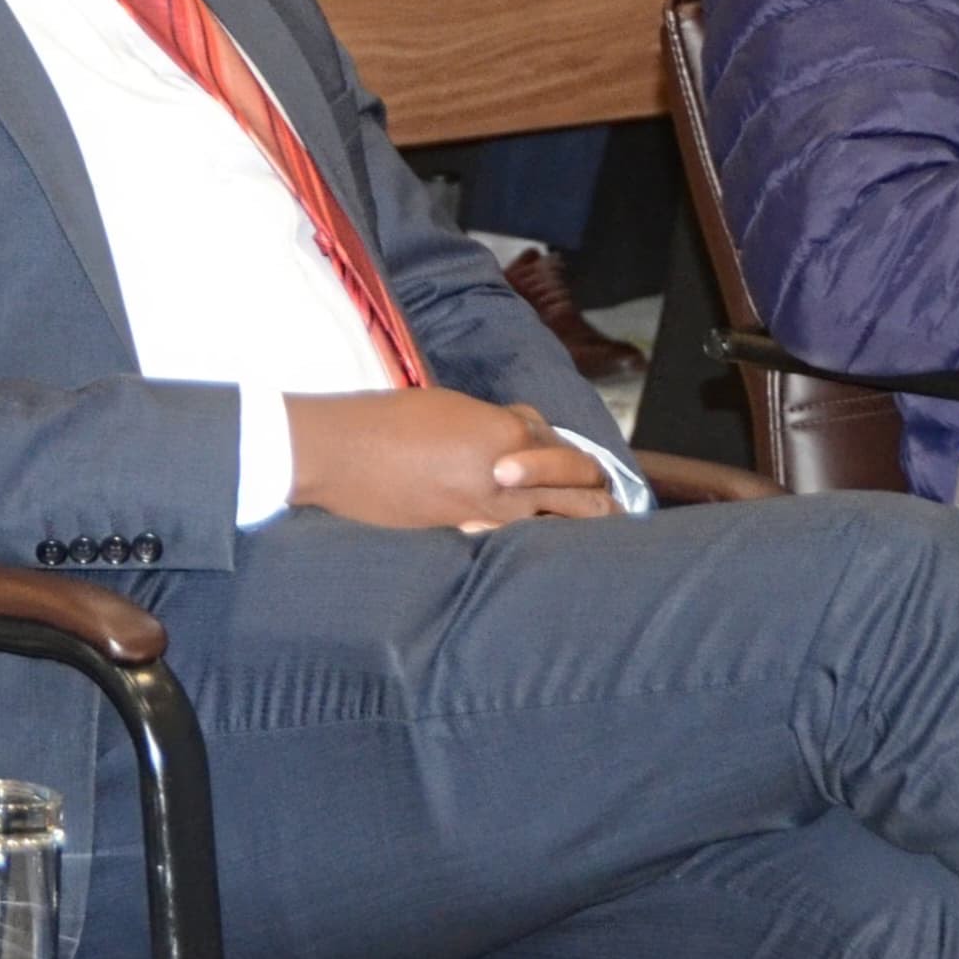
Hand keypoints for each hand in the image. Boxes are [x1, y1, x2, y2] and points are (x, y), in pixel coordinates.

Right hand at [284, 390, 618, 532]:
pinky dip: (534, 542)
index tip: (587, 475)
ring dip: (580, 529)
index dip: (581, 463)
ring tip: (599, 543)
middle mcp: (511, 472)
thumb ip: (498, 423)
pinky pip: (517, 540)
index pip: (568, 450)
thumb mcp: (454, 407)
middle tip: (617, 514)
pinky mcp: (465, 532)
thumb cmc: (389, 419)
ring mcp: (490, 508)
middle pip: (585, 491)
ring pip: (562, 524)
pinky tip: (540, 552)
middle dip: (604, 501)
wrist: (341, 451)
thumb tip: (524, 434)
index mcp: (509, 431)